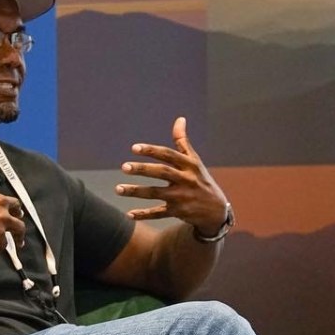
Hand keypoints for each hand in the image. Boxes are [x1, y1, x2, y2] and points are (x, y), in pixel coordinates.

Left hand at [115, 117, 227, 234]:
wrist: (216, 210)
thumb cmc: (200, 180)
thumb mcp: (195, 161)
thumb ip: (183, 141)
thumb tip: (179, 119)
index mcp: (189, 165)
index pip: (168, 155)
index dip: (152, 151)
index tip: (134, 148)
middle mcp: (186, 180)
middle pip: (162, 172)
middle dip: (143, 169)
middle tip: (124, 167)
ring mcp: (181, 197)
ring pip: (156, 193)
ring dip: (137, 191)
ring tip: (118, 189)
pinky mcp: (178, 212)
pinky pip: (159, 213)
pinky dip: (145, 214)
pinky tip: (129, 214)